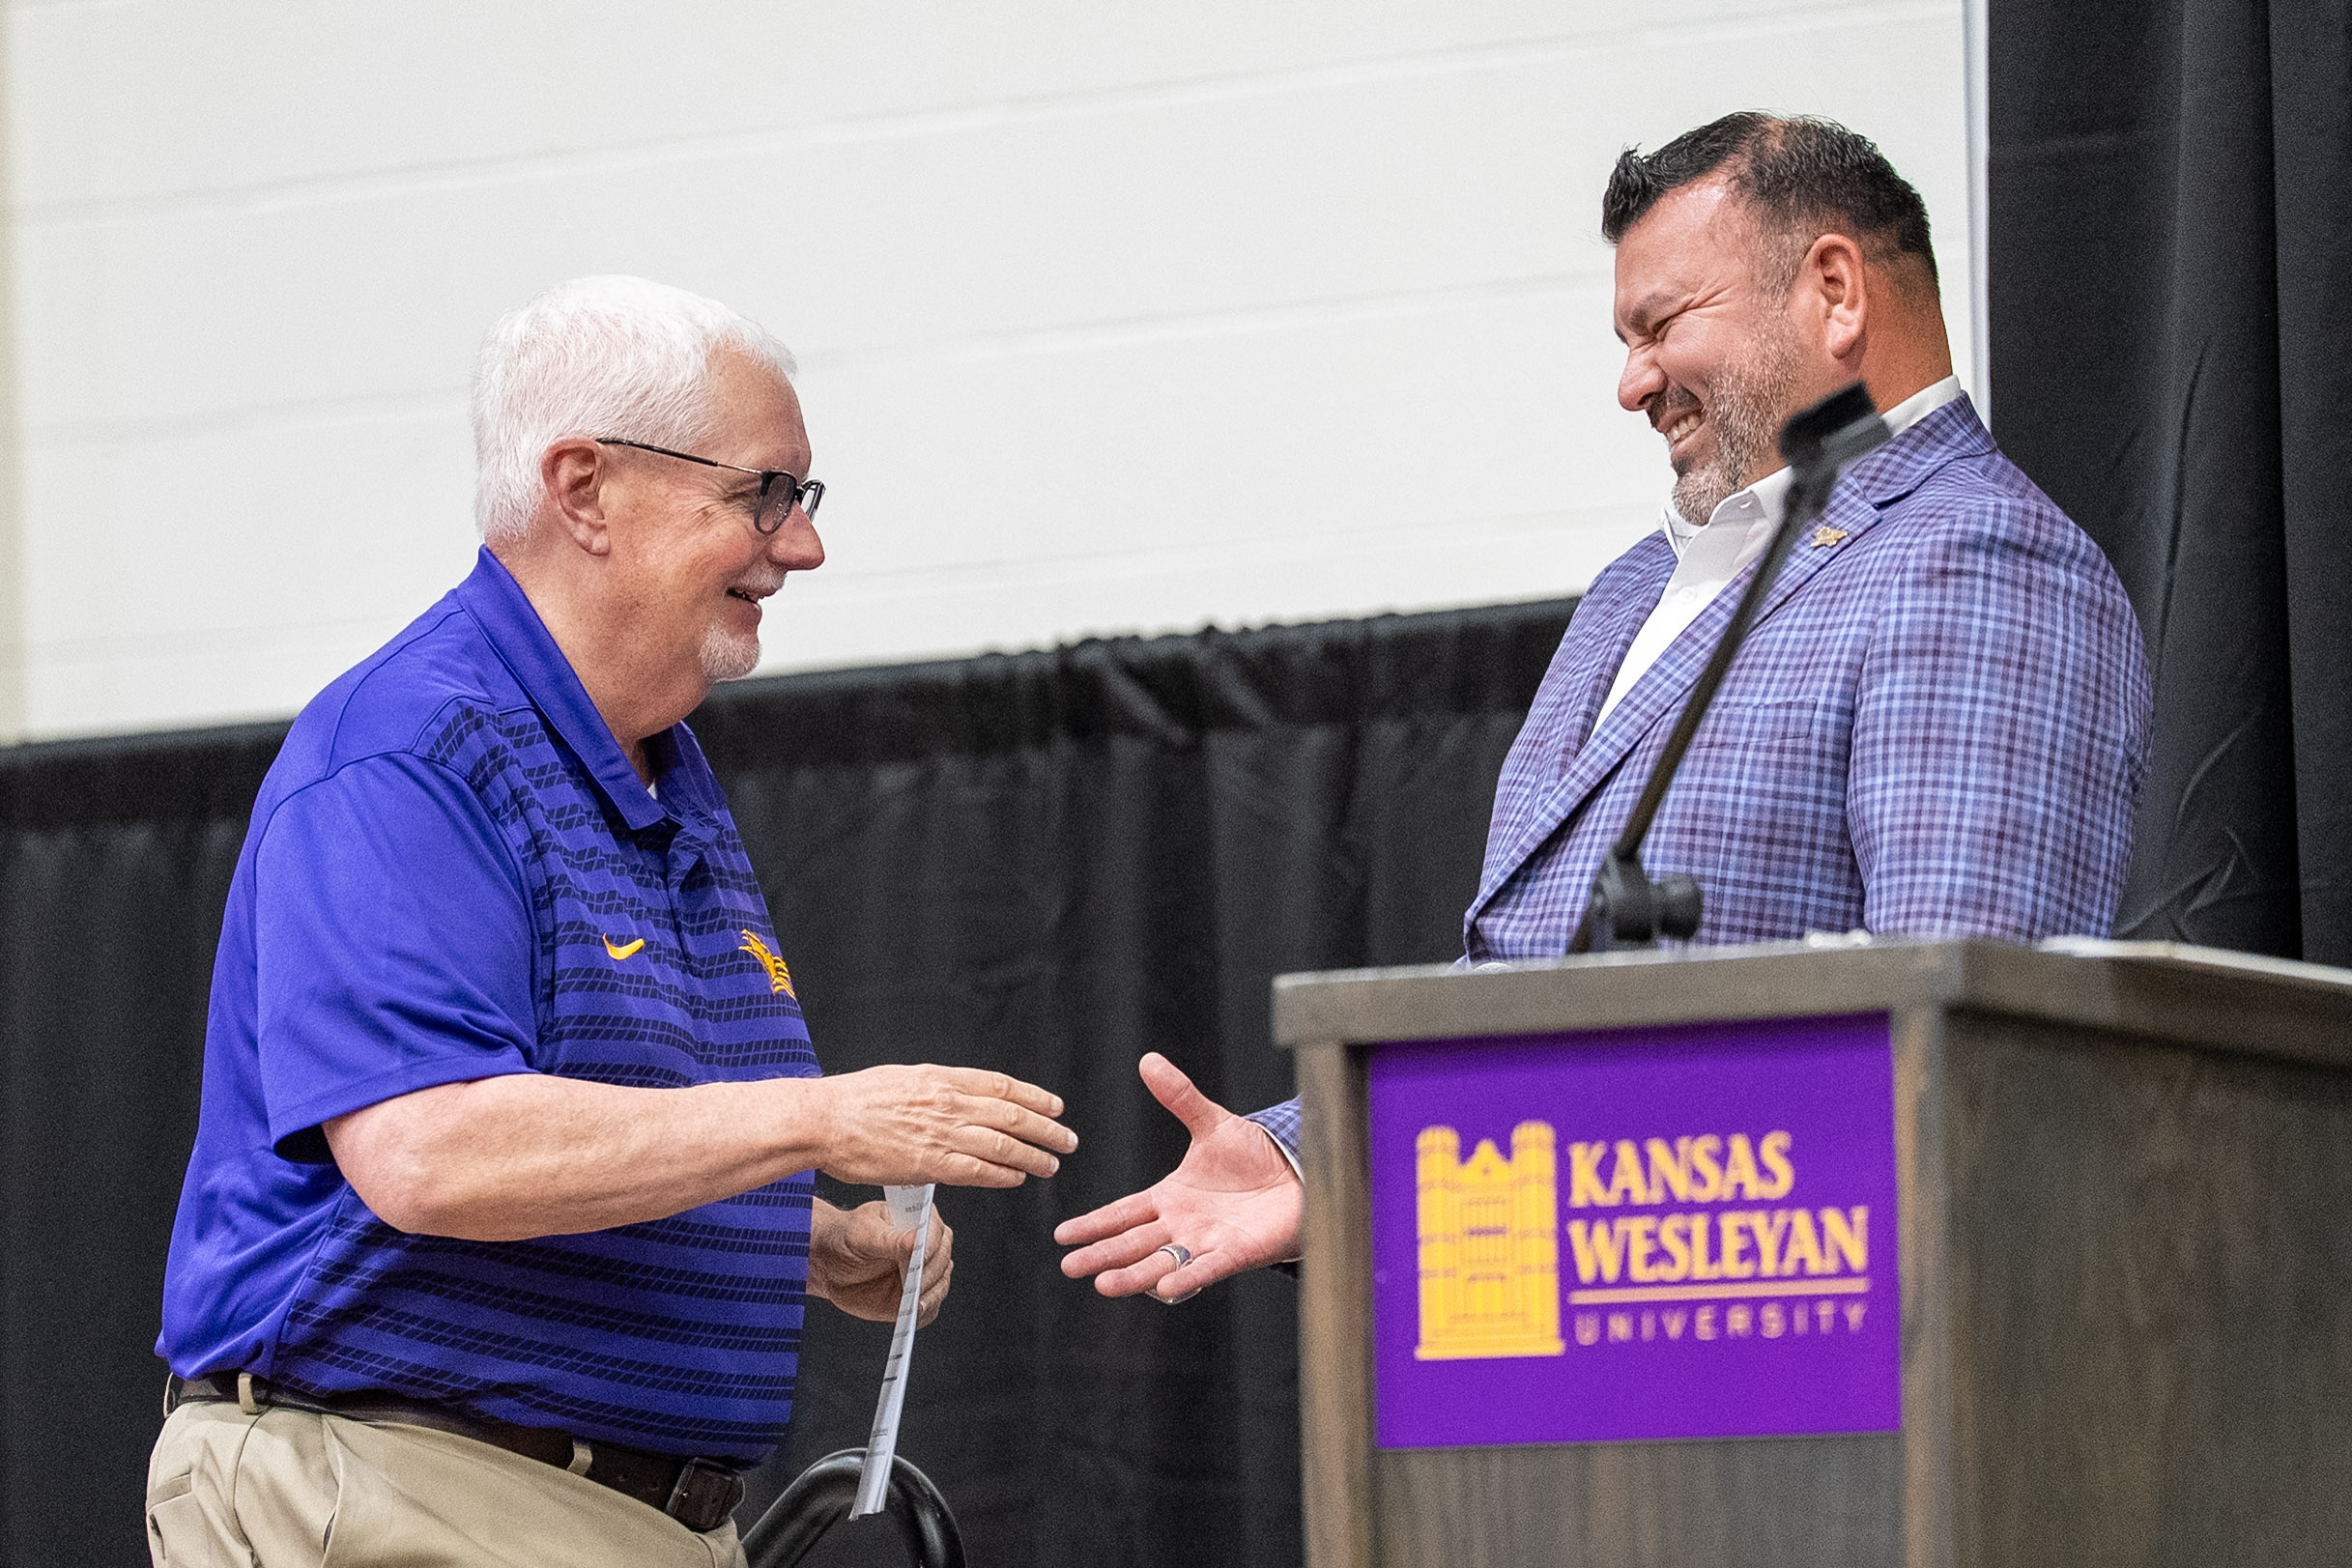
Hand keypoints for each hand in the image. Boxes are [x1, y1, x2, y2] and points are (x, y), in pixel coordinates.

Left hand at [808, 1198, 953, 1324]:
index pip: (934, 1229)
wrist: (830, 1264)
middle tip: (916, 1286)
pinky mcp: (917, 1296)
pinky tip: (913, 1315)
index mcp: (916, 1220)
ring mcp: (923, 1272)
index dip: (930, 1244)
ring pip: (940, 1284)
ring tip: (916, 1305)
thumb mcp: (861, 1233)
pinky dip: (924, 1313)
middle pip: (941, 1259)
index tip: (920, 1258)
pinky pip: (929, 1307)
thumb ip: (887, 1239)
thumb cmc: (847, 1239)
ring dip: (931, 1295)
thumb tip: (914, 1241)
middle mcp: (926, 1245)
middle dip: (930, 1273)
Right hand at [815, 1065, 1076, 1187]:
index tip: (1055, 1106)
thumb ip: (934, 1089)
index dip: (1033, 1097)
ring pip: (1002, 1144)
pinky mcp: (929, 1164)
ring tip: (1051, 1164)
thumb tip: (955, 1098)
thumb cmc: (854, 1100)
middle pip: (1011, 1115)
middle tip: (1067, 1139)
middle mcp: (948, 1103)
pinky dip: (1003, 1174)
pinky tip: (1018, 1178)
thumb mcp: (902, 1079)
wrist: (823, 1119)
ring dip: (1033, 1155)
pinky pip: (977, 1171)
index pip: (1001, 1086)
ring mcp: (941, 1133)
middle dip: (1045, 1128)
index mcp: (941, 1078)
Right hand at [1054, 1053, 1301, 1301]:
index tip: (1062, 1234)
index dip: (1094, 1223)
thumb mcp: (1212, 1123)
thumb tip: (1149, 1060)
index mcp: (1170, 1197)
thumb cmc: (1255, 1156)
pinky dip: (1187, 1276)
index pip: (1124, 1212)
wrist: (1298, 1175)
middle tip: (1070, 1268)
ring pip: (1162, 1262)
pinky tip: (1165, 1286)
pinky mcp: (1237, 1253)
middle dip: (1102, 1255)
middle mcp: (1182, 1225)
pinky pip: (1208, 1267)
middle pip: (1134, 1243)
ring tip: (1104, 1284)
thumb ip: (1180, 1096)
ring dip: (1134, 1275)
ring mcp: (1207, 1242)